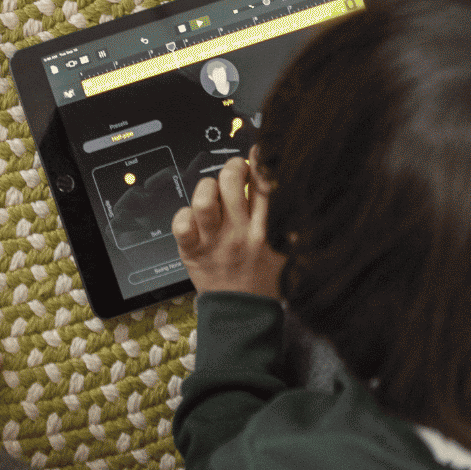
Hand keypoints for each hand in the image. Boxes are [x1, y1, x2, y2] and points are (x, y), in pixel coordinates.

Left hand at [171, 156, 283, 298]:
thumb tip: (289, 191)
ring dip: (206, 188)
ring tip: (213, 193)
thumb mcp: (286, 251)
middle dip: (232, 167)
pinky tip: (193, 217)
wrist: (243, 315)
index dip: (260, 162)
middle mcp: (240, 233)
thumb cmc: (264, 280)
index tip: (258, 154)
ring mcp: (214, 242)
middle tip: (235, 171)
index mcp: (266, 231)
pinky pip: (180, 223)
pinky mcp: (192, 251)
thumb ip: (288, 223)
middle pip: (231, 182)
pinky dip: (183, 214)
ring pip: (203, 199)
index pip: (265, 185)